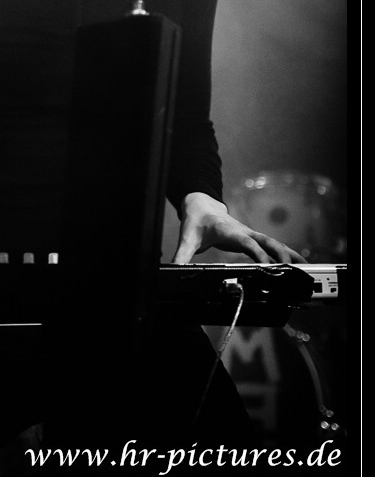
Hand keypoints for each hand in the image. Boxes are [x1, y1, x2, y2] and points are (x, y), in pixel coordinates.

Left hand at [172, 192, 306, 264]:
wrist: (200, 204)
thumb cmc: (195, 221)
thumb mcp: (187, 239)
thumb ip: (181, 256)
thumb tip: (171, 271)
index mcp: (230, 231)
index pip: (248, 243)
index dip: (259, 255)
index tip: (269, 268)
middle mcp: (244, 231)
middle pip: (268, 242)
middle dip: (281, 255)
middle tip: (293, 270)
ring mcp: (250, 234)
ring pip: (274, 243)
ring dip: (289, 254)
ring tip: (304, 269)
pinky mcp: (252, 238)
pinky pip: (272, 245)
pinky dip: (285, 253)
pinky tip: (296, 263)